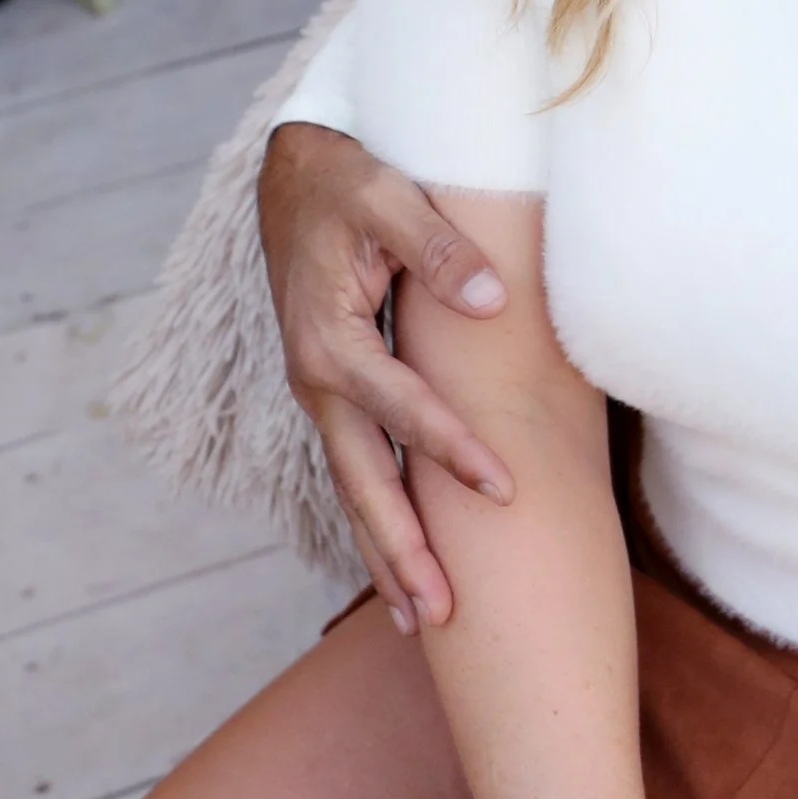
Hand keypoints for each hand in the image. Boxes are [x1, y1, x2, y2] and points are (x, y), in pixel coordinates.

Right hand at [258, 118, 511, 629]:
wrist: (293, 176)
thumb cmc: (347, 184)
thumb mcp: (387, 195)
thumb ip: (437, 247)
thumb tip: (492, 298)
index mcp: (328, 339)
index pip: (401, 408)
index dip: (452, 448)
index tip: (504, 490)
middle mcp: (316, 381)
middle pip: (361, 482)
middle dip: (402, 550)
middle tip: (443, 614)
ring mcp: (322, 395)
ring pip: (354, 489)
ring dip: (387, 554)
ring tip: (424, 621)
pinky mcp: (335, 394)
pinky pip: (356, 469)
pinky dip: (377, 520)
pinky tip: (405, 563)